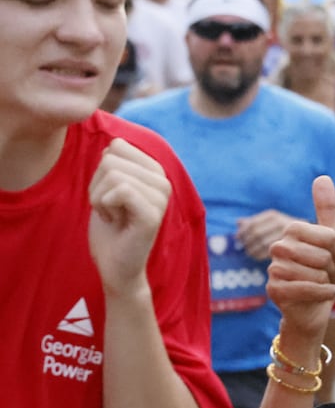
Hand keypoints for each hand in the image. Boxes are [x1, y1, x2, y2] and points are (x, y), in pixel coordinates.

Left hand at [89, 138, 171, 295]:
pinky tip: (114, 221)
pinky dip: (104, 206)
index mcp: (156, 172)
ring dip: (99, 198)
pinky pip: (120, 190)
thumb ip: (115, 162)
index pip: (117, 147)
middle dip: (97, 185)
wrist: (115, 265)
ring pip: (112, 174)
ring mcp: (161, 198)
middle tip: (109, 208)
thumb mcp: (108, 187)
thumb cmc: (110, 227)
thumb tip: (115, 143)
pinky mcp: (152, 214)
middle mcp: (163, 182)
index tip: (110, 195)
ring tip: (113, 216)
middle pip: (111, 159)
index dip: (102, 171)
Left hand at [237, 209, 297, 259]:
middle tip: (243, 247)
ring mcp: (286, 234)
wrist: (308, 236)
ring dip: (252, 250)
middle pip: (256, 234)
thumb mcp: (269, 222)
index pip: (252, 224)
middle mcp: (280, 222)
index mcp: (273, 215)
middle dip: (247, 242)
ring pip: (262, 243)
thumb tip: (238, 222)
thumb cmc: (282, 230)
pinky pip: (269, 252)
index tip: (238, 238)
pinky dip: (259, 255)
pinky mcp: (289, 246)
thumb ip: (254, 222)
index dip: (242, 232)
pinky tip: (256, 256)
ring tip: (249, 252)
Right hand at [266, 176, 334, 337]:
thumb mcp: (329, 242)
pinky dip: (324, 293)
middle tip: (331, 278)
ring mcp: (274, 268)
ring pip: (316, 273)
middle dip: (334, 271)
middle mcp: (279, 246)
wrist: (311, 310)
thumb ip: (325, 211)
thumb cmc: (321, 274)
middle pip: (323, 256)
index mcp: (292, 230)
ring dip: (328, 284)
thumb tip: (322, 177)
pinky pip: (306, 288)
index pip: (329, 237)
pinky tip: (332, 295)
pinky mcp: (274, 290)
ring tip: (324, 287)